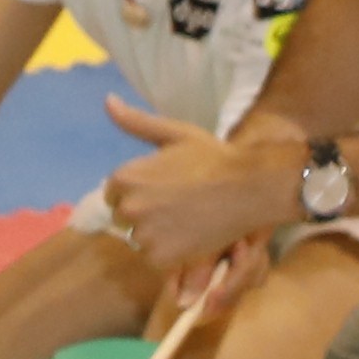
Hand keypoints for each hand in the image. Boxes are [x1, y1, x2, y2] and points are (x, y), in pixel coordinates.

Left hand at [99, 100, 306, 271]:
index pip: (113, 194)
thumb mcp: (174, 134)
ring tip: (187, 218)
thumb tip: (108, 101)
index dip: (139, 191)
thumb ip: (136, 122)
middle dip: (145, 213)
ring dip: (157, 233)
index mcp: (125, 178)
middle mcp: (128, 207)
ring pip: (139, 239)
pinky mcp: (160, 257)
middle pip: (123, 218)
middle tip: (178, 204)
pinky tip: (191, 234)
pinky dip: (170, 251)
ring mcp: (144, 234)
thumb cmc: (214, 157)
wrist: (250, 186)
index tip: (164, 189)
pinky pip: (155, 257)